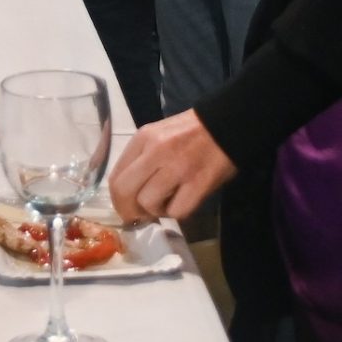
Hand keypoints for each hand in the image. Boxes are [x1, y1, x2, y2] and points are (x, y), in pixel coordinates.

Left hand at [108, 111, 236, 221]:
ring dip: (155, 211)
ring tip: (166, 204)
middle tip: (140, 216)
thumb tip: (128, 192)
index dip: (118, 200)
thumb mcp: (157, 134)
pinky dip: (176, 213)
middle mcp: (156, 152)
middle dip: (129, 211)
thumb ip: (140, 158)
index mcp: (143, 138)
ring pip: (148, 203)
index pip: (115, 177)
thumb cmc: (190, 131)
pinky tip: (182, 203)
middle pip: (124, 191)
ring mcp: (177, 168)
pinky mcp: (198, 183)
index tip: (126, 208)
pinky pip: (177, 211)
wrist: (226, 124)